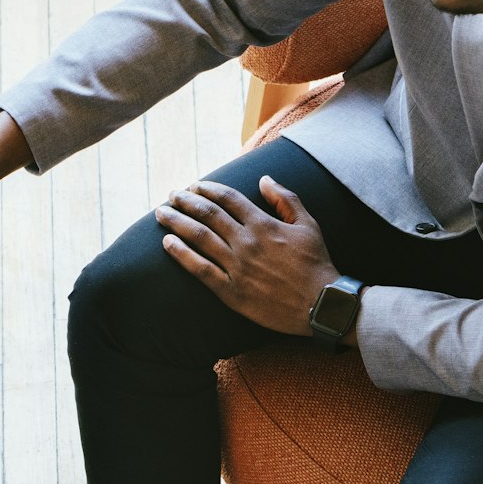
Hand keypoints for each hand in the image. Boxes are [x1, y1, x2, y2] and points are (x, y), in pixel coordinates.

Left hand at [153, 177, 341, 336]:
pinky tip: (167, 244)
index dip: (208, 188)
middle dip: (186, 201)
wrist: (321, 304)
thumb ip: (286, 199)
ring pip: (199, 238)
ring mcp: (237, 266)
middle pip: (208, 214)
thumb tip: (264, 178)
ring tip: (161, 213)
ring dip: (177, 222)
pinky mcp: (231, 291)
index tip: (194, 185)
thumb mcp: (309, 225)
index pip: (228, 198)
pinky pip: (200, 269)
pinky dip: (181, 255)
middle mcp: (247, 242)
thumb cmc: (316, 263)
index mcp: (264, 224)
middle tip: (171, 195)